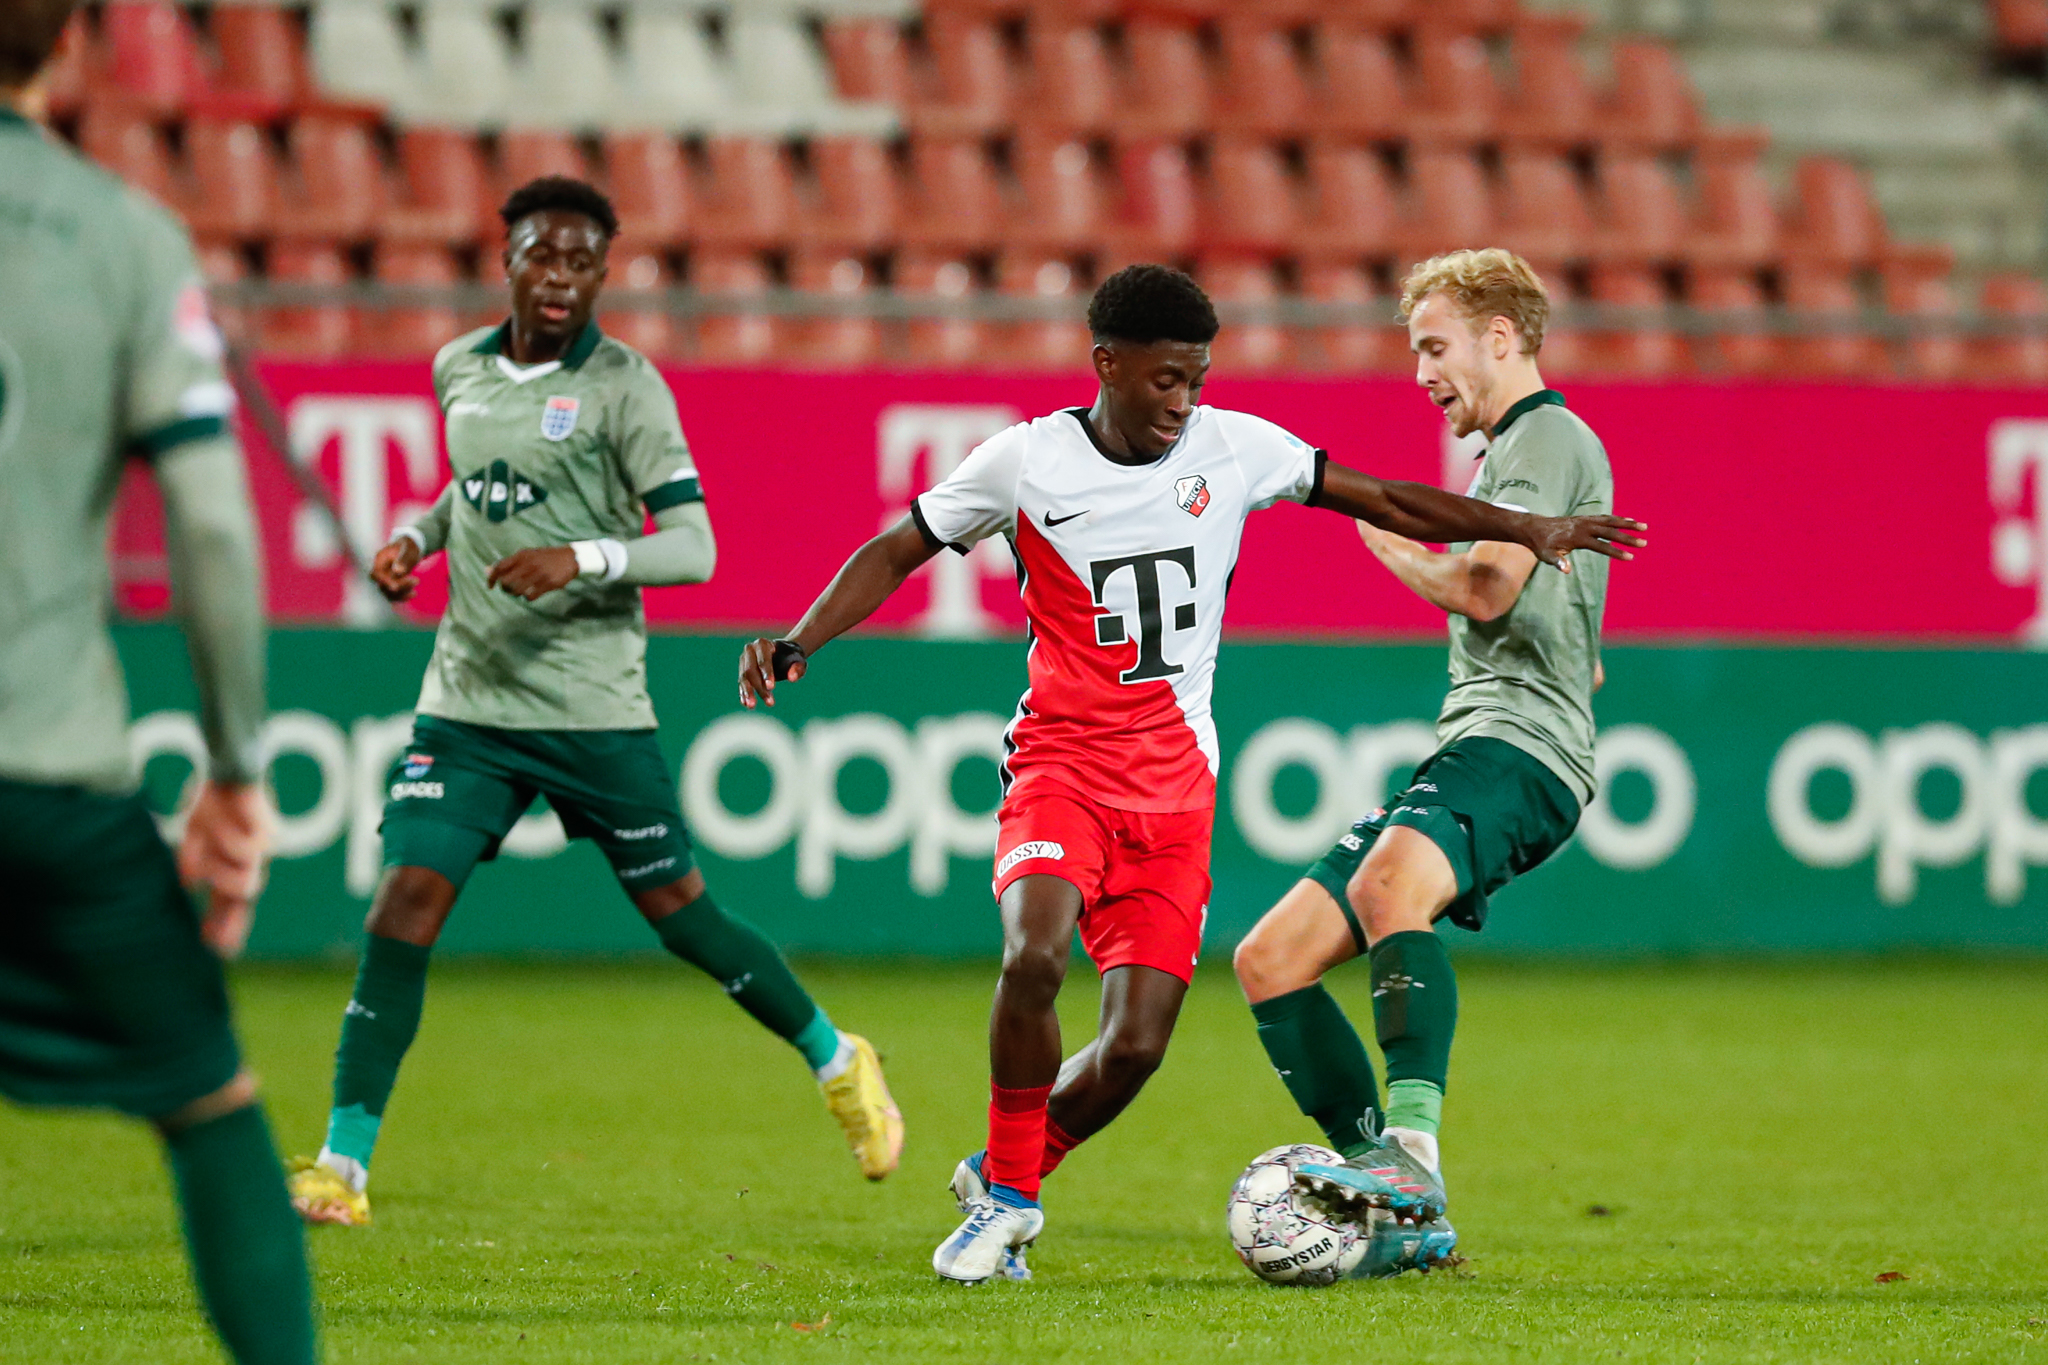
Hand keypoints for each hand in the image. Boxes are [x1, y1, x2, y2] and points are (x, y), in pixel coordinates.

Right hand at [176, 781, 275, 959]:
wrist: (230, 768)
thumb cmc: (215, 803)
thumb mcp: (196, 835)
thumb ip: (195, 861)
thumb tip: (189, 884)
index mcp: (232, 866)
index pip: (232, 903)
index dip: (225, 926)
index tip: (215, 949)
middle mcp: (250, 861)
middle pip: (243, 898)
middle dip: (224, 916)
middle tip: (208, 930)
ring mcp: (261, 847)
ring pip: (243, 879)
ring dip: (218, 866)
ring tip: (207, 839)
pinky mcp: (267, 829)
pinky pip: (249, 850)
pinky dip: (227, 841)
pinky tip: (215, 825)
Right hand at [370, 537, 423, 601]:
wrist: (410, 548)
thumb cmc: (408, 546)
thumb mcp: (408, 550)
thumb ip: (403, 559)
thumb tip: (398, 571)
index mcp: (379, 559)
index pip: (377, 574)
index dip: (386, 581)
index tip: (397, 586)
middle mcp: (379, 570)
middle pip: (382, 585)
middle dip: (399, 586)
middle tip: (417, 580)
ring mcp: (384, 578)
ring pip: (387, 592)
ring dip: (402, 592)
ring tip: (417, 581)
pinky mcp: (390, 584)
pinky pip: (393, 595)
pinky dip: (403, 596)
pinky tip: (414, 593)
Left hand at [488, 546, 580, 599]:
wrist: (570, 558)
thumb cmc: (544, 558)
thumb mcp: (526, 556)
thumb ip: (508, 564)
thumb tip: (486, 570)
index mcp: (521, 555)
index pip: (499, 567)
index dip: (492, 578)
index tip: (491, 586)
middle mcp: (528, 564)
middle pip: (506, 582)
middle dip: (505, 589)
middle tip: (510, 589)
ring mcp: (538, 574)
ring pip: (517, 590)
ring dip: (517, 594)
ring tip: (522, 591)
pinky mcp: (548, 583)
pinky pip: (530, 596)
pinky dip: (528, 597)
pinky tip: (533, 593)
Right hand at [738, 637, 805, 708]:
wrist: (783, 653)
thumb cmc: (792, 657)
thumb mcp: (799, 661)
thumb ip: (798, 668)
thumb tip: (792, 678)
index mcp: (763, 644)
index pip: (763, 660)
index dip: (767, 673)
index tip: (772, 687)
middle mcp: (750, 650)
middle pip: (751, 670)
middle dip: (759, 687)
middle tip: (770, 702)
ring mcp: (744, 660)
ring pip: (744, 678)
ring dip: (748, 693)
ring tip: (752, 706)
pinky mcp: (742, 671)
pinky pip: (741, 683)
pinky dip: (744, 694)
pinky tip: (747, 704)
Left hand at [1523, 514, 1647, 573]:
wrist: (1534, 527)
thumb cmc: (1541, 544)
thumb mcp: (1545, 555)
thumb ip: (1556, 561)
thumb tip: (1566, 570)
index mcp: (1577, 537)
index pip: (1601, 546)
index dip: (1616, 552)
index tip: (1630, 557)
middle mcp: (1584, 526)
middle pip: (1610, 532)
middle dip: (1628, 538)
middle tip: (1644, 543)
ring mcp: (1585, 520)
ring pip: (1610, 521)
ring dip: (1627, 523)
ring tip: (1644, 527)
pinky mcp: (1585, 518)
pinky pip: (1604, 518)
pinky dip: (1617, 519)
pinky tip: (1629, 521)